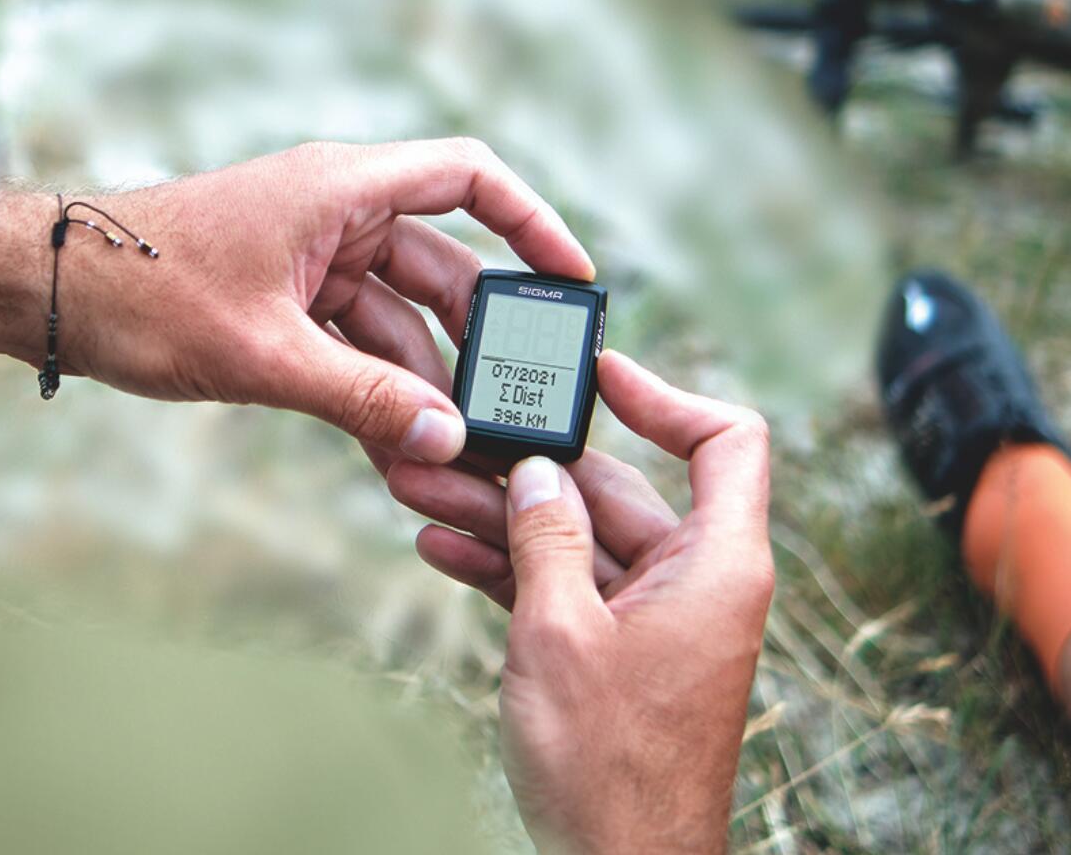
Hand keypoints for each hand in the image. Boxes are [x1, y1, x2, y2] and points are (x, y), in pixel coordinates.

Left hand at [0, 140, 592, 464]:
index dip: (532, 221)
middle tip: (513, 400)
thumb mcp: (263, 353)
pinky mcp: (294, 298)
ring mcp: (317, 259)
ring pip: (401, 318)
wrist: (46, 292)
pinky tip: (397, 445)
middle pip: (443, 269)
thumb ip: (361, 396)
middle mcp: (339, 215)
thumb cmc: (140, 291)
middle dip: (477, 339)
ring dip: (423, 380)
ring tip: (450, 448)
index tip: (572, 278)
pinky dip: (378, 388)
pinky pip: (359, 342)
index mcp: (341, 190)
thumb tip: (444, 439)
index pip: (468, 178)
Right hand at [388, 351, 773, 853]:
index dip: (668, 396)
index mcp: (716, 564)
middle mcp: (693, 580)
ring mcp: (651, 615)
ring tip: (422, 491)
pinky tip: (443, 547)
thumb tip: (535, 473)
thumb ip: (546, 538)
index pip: (726, 442)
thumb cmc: (610, 770)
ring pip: (576, 538)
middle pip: (616, 490)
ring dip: (501, 518)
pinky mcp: (615, 647)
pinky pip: (566, 585)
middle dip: (527, 470)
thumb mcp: (560, 634)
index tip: (602, 377)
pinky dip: (511, 568)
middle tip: (453, 445)